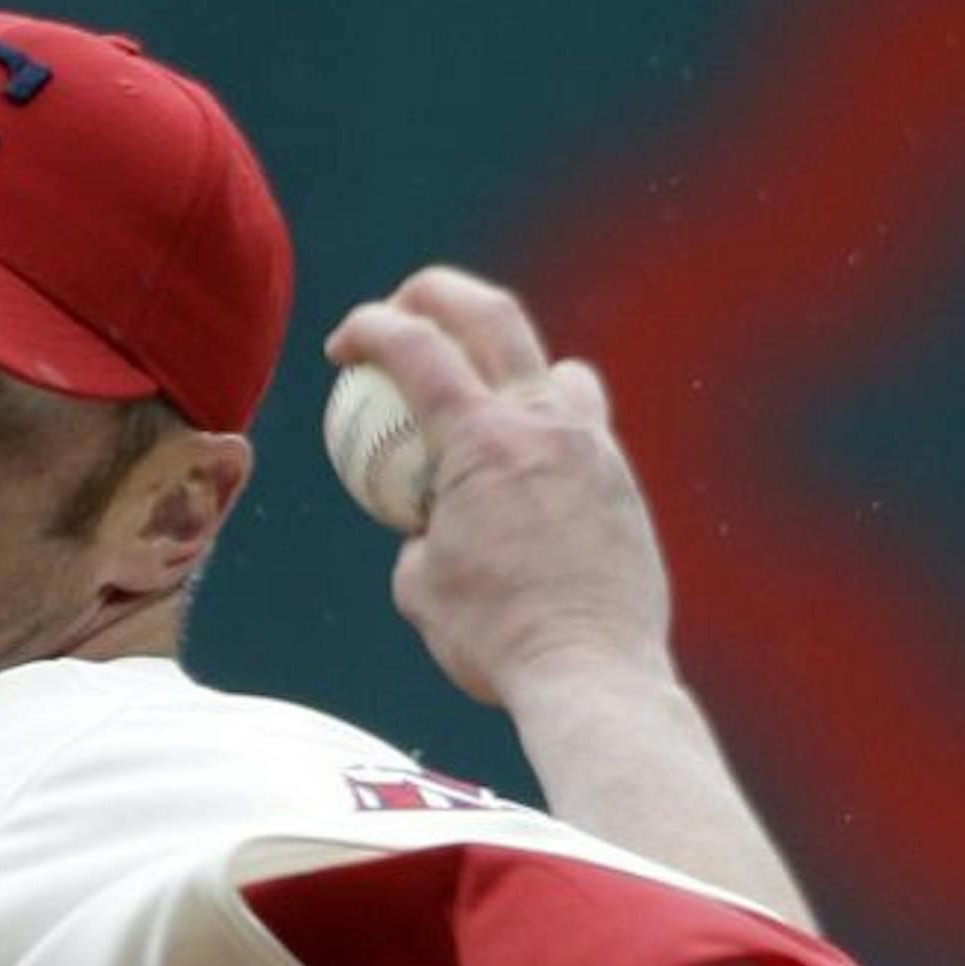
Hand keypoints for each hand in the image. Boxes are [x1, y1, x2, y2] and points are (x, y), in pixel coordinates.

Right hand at [326, 267, 674, 710]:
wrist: (591, 672)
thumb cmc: (494, 639)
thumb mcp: (420, 586)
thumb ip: (418, 532)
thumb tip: (427, 522)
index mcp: (480, 440)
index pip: (415, 347)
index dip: (369, 328)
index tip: (343, 347)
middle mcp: (542, 423)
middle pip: (490, 313)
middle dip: (434, 294)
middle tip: (403, 311)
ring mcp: (592, 446)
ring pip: (553, 367)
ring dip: (510, 367)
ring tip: (485, 407)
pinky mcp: (621, 481)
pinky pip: (583, 428)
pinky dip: (547, 432)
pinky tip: (529, 476)